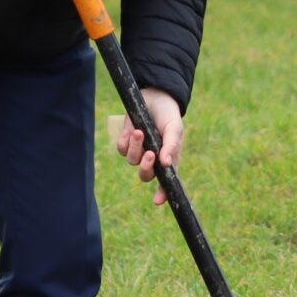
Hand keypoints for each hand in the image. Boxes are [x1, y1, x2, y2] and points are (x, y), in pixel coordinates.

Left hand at [108, 89, 184, 204]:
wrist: (154, 95)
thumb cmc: (168, 114)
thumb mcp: (174, 128)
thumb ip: (172, 145)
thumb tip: (167, 164)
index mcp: (169, 158)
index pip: (167, 181)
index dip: (163, 193)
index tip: (158, 201)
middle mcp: (153, 158)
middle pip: (146, 175)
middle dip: (146, 167)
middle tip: (150, 153)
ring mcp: (139, 150)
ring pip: (132, 161)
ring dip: (136, 147)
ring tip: (140, 131)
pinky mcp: (126, 141)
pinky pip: (122, 149)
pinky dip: (126, 141)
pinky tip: (132, 129)